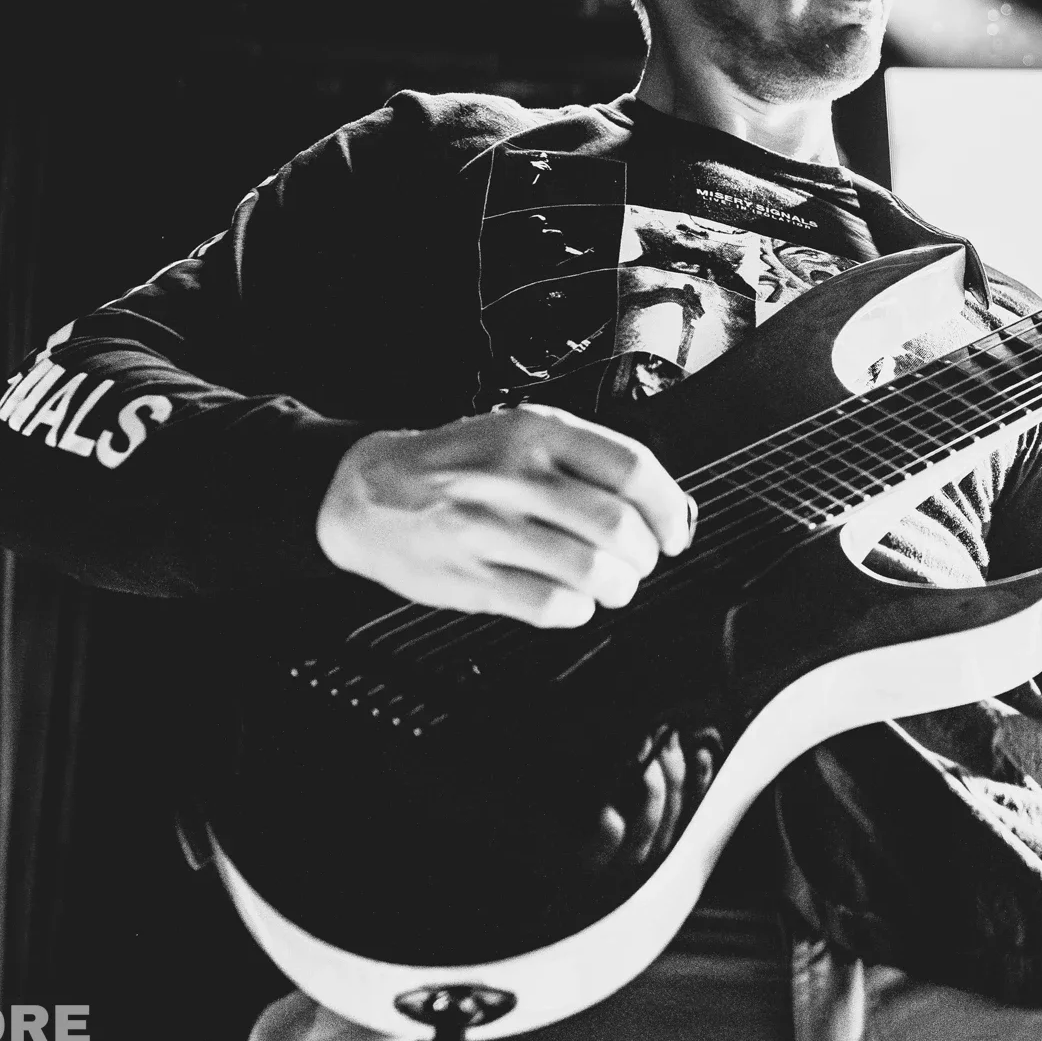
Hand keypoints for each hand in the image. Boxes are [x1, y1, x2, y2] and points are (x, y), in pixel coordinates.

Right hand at [316, 406, 695, 627]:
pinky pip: (548, 604)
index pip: (630, 468)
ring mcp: (488, 527)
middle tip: (637, 561)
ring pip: (589, 569)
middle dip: (643, 555)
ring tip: (609, 585)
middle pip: (616, 524)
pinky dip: (575, 610)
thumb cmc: (455, 463)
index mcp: (535, 430)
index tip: (674, 531)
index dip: (667, 508)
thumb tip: (665, 504)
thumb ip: (585, 460)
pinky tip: (570, 601)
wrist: (367, 489)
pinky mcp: (469, 576)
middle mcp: (513, 474)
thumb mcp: (518, 432)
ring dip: (616, 586)